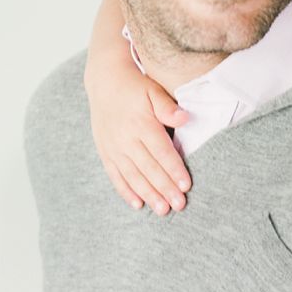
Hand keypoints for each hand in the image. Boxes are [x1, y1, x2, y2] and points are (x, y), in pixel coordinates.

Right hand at [85, 62, 191, 214]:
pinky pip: (115, 175)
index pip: (161, 151)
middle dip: (164, 188)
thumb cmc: (136, 87)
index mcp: (141, 124)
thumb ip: (167, 106)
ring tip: (162, 210)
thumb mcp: (153, 90)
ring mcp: (113, 147)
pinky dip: (126, 191)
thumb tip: (185, 118)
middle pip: (148, 168)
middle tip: (178, 205)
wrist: (104, 82)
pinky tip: (137, 204)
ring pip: (132, 176)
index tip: (186, 185)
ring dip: (148, 194)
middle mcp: (125, 139)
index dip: (174, 169)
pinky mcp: (105, 152)